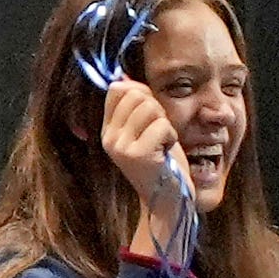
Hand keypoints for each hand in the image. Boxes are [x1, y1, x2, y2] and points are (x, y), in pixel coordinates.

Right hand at [98, 74, 198, 263]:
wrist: (168, 200)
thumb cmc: (162, 163)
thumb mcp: (145, 130)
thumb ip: (136, 106)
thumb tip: (125, 77)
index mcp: (108, 131)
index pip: (117, 89)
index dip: (140, 91)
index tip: (152, 111)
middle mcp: (109, 138)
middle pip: (136, 95)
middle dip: (156, 108)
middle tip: (160, 131)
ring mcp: (122, 147)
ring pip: (150, 108)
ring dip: (165, 122)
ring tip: (163, 142)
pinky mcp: (138, 155)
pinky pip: (162, 125)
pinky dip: (171, 136)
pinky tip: (167, 151)